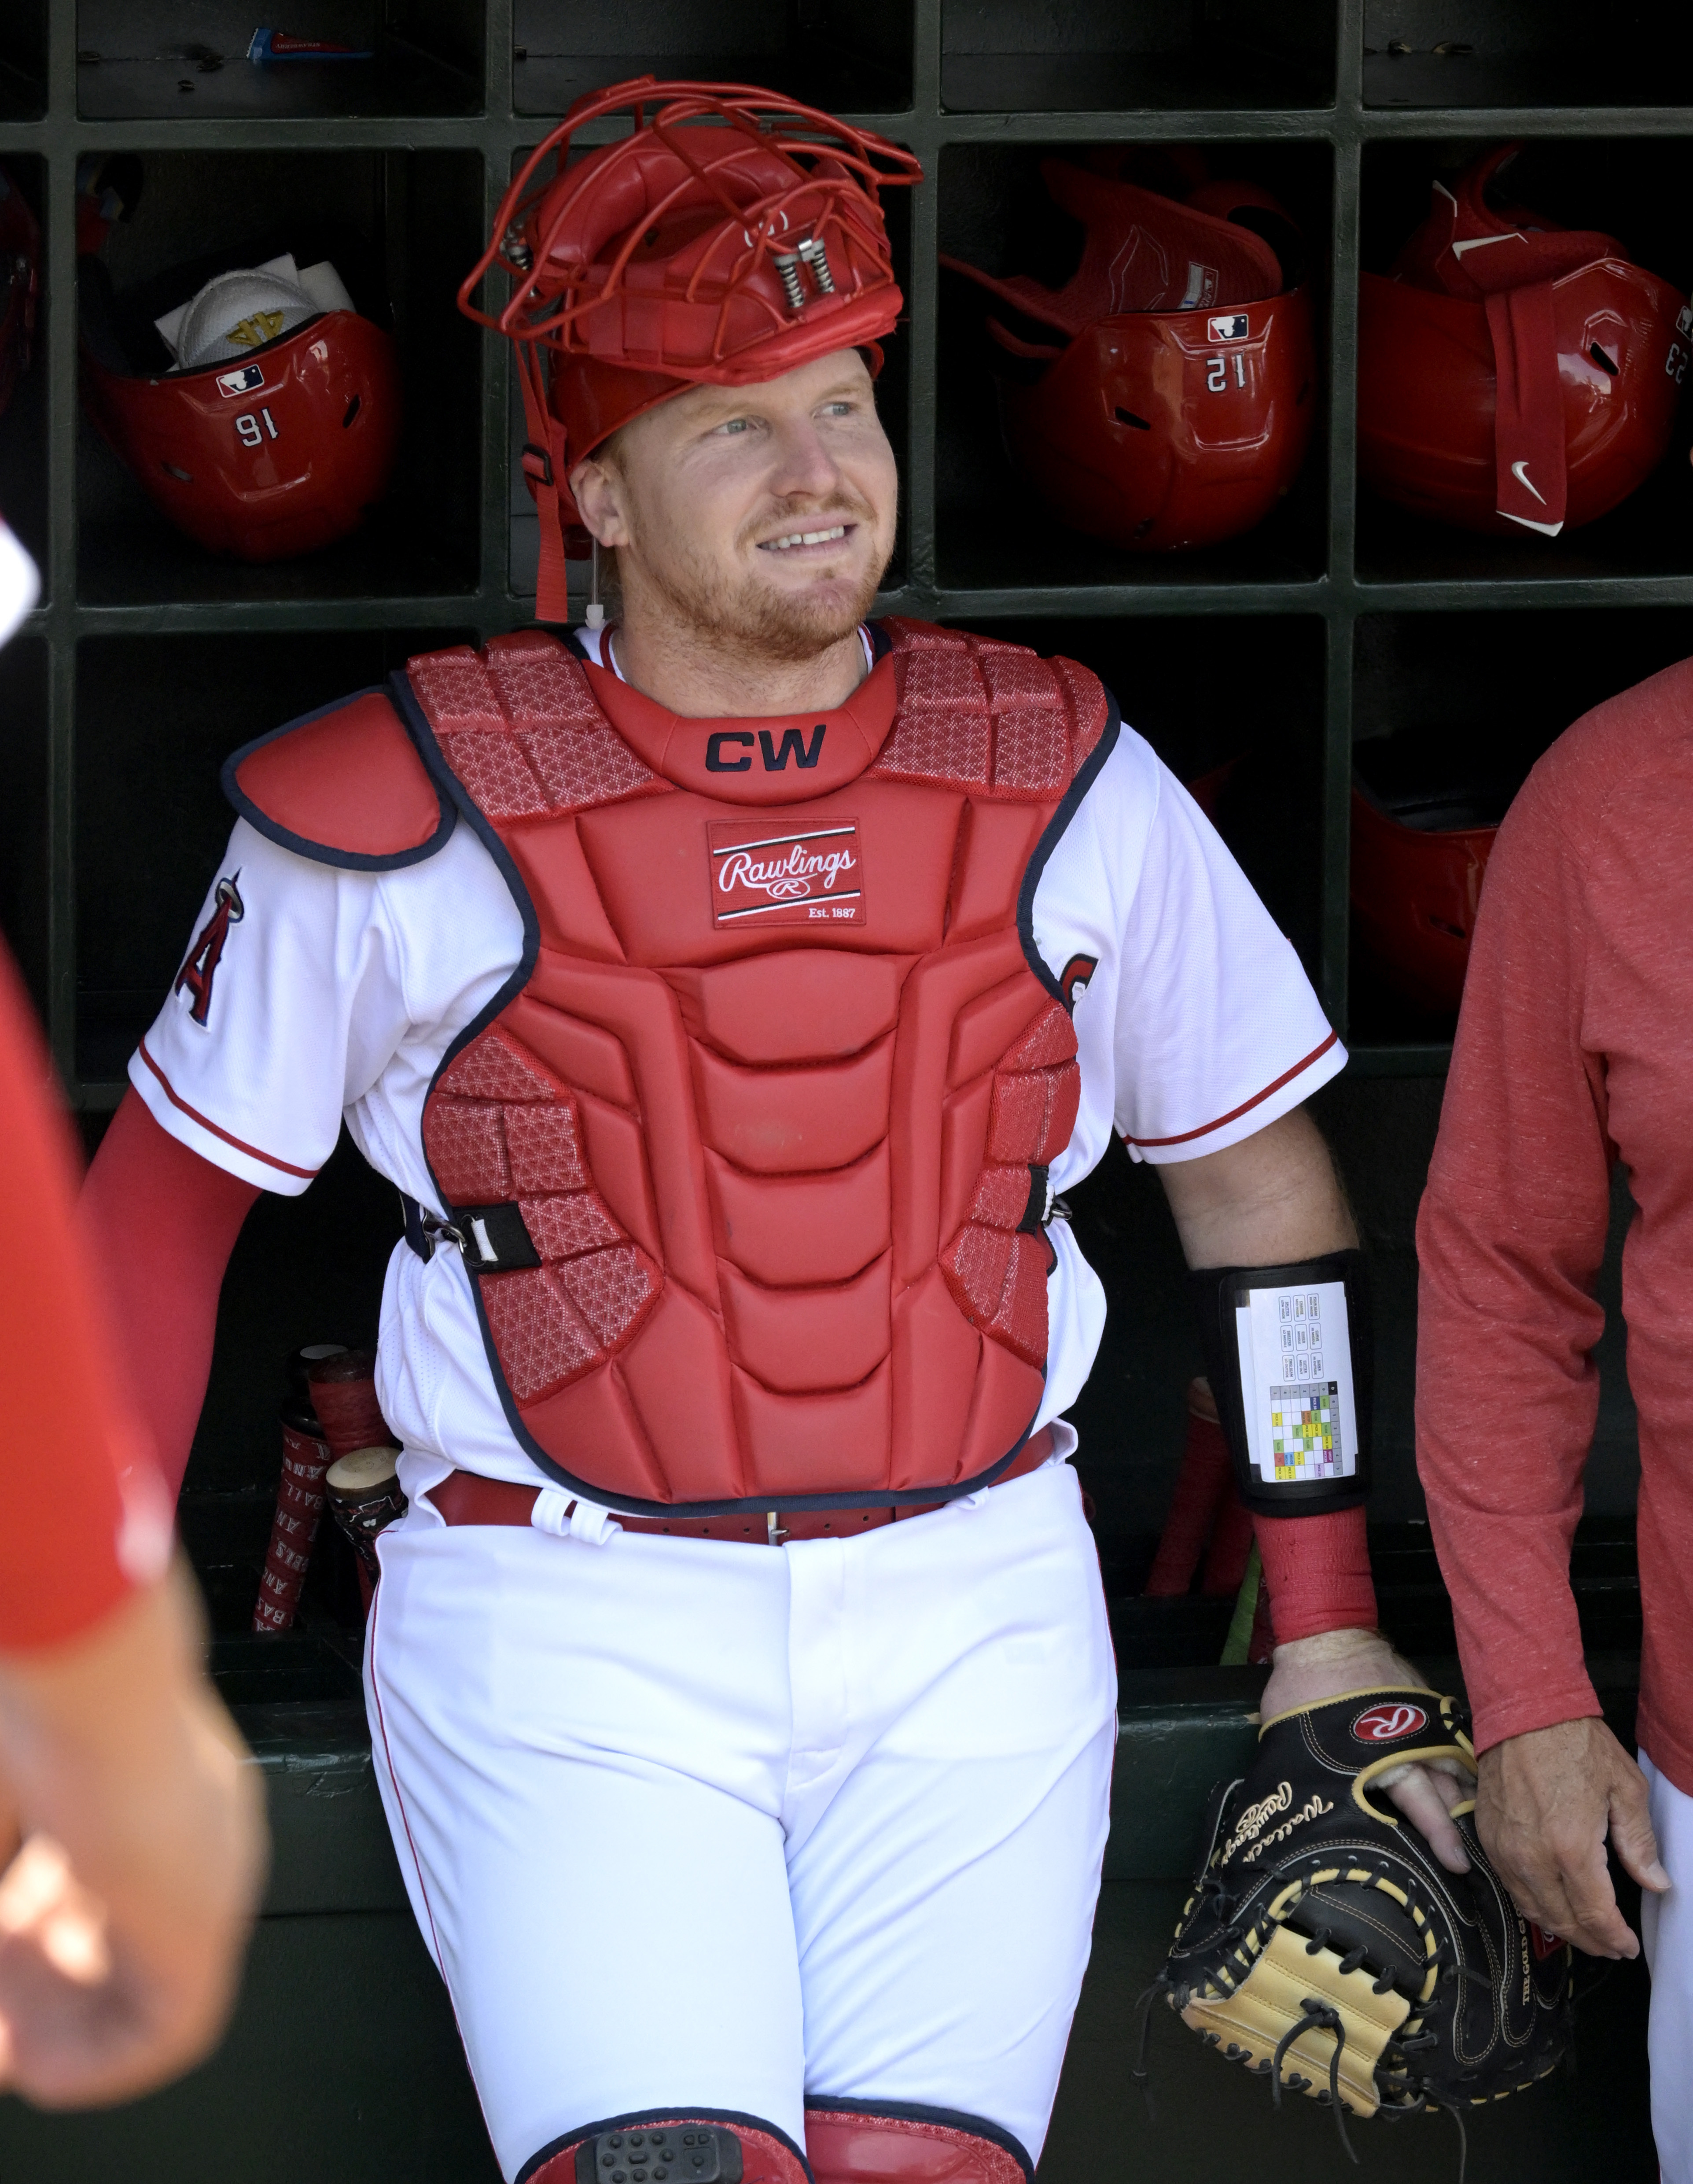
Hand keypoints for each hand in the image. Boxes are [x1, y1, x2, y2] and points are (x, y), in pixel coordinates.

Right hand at [0, 1561, 267, 2106]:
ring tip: (5, 2051)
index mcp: (162, 1778)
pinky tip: (38, 2070)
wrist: (83, 1674)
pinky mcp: (210, 1930)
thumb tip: (7, 1922)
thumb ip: (14, 1850)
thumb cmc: (41, 1705)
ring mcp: (212, 1880)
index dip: (37, 1925)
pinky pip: (172, 2029)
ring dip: (61, 2027)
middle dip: (40, 1982)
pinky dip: (102, 2062)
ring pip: (135, 1983)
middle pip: (117, 1931)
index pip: (105, 1871)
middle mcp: (201, 1829)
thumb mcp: (13, 1789)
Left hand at [1260, 1626, 1473, 1874]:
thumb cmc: (1303, 1689)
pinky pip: (1444, 1735)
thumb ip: (1314, 1774)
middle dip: (1459, 1820)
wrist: (1323, 1634)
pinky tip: (1463, 1777)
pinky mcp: (1422, 1700)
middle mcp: (1409, 1742)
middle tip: (1474, 1854)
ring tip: (1478, 1822)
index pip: (1421, 1804)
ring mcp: (1419, 1720)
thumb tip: (1304, 1808)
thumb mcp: (1296, 1739)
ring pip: (1450, 1763)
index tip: (1458, 1863)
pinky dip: (1453, 1757)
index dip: (1439, 1835)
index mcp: (1382, 1758)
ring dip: (1462, 1791)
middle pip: (1445, 1788)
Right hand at [1477, 1716, 1668, 1959]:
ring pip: (1532, 1909)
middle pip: (1562, 1920)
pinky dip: (1533, 1904)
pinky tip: (1551, 1903)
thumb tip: (1657, 1883)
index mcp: (1572, 1847)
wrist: (1524, 1710)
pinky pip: (1510, 1886)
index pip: (1595, 1914)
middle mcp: (1533, 1857)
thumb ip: (1639, 1842)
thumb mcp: (1625, 1788)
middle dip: (1591, 1940)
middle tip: (1611, 1946)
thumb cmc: (1576, 1743)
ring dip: (1561, 1927)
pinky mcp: (1488, 1836)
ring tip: (1584, 1931)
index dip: (1614, 1938)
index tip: (1628, 1946)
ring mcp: (1505, 1849)